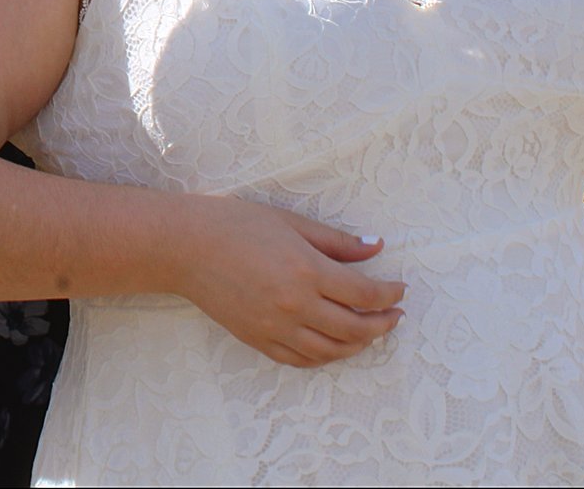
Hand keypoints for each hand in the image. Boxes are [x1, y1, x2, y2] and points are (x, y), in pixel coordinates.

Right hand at [174, 195, 405, 367]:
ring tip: (370, 333)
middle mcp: (295, 305)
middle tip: (394, 315)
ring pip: (331, 351)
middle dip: (383, 324)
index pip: (364, 293)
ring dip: (358, 345)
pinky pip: (300, 359)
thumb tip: (375, 247)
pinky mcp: (258, 339)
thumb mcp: (290, 223)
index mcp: (307, 271)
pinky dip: (324, 357)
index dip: (389, 294)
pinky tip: (333, 346)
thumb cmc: (234, 224)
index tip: (399, 289)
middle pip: (355, 328)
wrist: (184, 247)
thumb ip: (335, 241)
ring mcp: (275, 327)